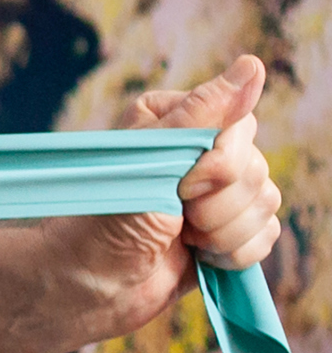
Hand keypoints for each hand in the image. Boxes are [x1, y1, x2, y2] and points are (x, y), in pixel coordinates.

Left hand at [53, 56, 284, 338]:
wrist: (86, 287)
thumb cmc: (103, 219)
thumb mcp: (150, 161)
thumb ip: (202, 114)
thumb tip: (252, 65)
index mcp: (177, 121)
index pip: (240, 125)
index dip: (222, 163)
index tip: (183, 186)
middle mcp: (200, 152)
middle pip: (256, 167)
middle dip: (218, 204)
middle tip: (176, 220)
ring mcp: (216, 193)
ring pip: (266, 201)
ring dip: (225, 231)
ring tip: (182, 240)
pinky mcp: (225, 231)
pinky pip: (265, 233)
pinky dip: (235, 252)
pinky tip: (199, 256)